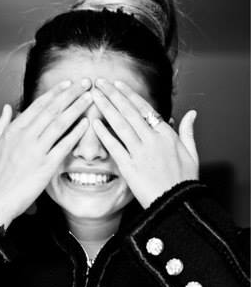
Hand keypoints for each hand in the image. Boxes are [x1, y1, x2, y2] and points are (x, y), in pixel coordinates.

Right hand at [0, 80, 91, 227]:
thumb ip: (1, 125)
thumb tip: (7, 108)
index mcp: (14, 130)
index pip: (38, 106)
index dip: (55, 93)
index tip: (68, 84)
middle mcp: (25, 137)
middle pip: (52, 109)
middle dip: (70, 94)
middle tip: (85, 83)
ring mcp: (36, 151)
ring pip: (59, 123)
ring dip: (76, 108)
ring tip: (89, 98)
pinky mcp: (45, 167)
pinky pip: (64, 146)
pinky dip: (76, 133)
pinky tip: (86, 124)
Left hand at [90, 78, 198, 208]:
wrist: (177, 204)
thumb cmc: (184, 181)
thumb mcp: (192, 153)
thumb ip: (188, 131)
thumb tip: (192, 113)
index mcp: (167, 135)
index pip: (145, 108)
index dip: (129, 95)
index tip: (117, 84)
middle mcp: (153, 140)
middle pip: (129, 112)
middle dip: (113, 95)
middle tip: (99, 82)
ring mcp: (140, 153)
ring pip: (120, 125)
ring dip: (106, 108)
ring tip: (94, 95)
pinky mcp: (130, 168)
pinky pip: (115, 147)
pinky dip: (104, 134)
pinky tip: (94, 123)